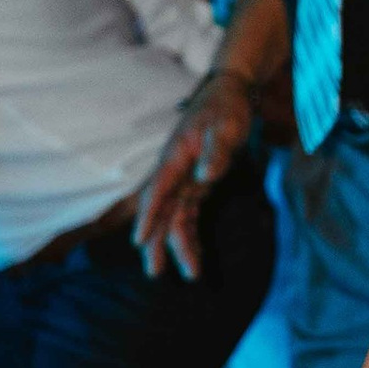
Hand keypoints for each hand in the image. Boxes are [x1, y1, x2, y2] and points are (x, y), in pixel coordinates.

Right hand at [134, 66, 256, 278]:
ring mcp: (184, 179)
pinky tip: (194, 254)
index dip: (147, 216)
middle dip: (156, 241)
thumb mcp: (226, 127)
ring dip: (177, 244)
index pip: (157, 191)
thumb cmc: (226, 108)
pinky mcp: (195, 183)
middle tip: (154, 272)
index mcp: (175, 158)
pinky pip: (188, 213)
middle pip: (160, 212)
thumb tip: (206, 177)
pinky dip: (189, 233)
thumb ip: (216, 152)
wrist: (229, 94)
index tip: (139, 240)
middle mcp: (175, 172)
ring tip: (188, 273)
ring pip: (174, 217)